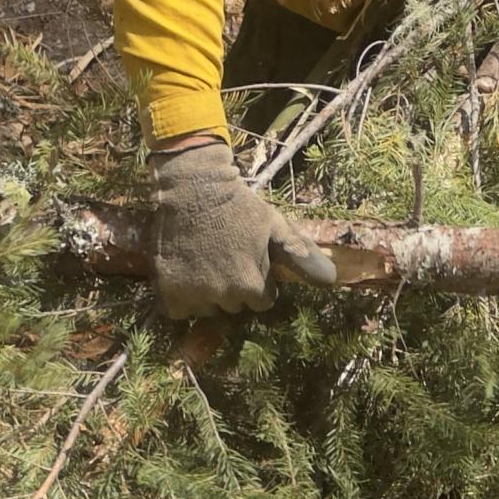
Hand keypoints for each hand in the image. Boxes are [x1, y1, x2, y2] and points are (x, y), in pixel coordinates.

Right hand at [147, 138, 337, 318]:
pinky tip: (188, 270)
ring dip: (209, 293)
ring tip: (207, 261)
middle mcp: (221, 296)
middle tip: (227, 256)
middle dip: (235, 287)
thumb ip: (300, 256)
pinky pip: (181, 310)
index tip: (248, 259)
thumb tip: (331, 281)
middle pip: (235, 306)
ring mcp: (193, 296)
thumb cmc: (239, 207)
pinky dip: (183, 296)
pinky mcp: (167, 294)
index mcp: (250, 285)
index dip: (258, 280)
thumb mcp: (274, 226)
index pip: (262, 301)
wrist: (192, 188)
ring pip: (209, 309)